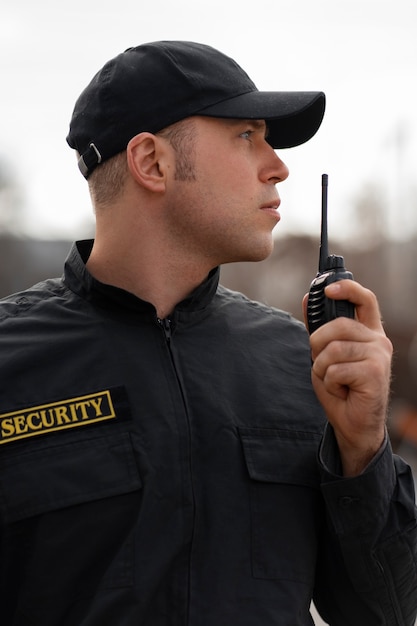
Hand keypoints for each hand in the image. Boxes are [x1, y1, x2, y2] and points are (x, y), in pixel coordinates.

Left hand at [303, 280, 392, 476]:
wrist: (353, 424)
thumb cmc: (341, 388)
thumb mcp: (325, 353)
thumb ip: (320, 328)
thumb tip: (307, 299)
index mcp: (369, 333)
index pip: (365, 299)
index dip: (347, 288)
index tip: (327, 289)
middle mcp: (378, 341)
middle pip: (339, 325)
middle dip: (318, 344)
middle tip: (321, 363)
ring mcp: (379, 356)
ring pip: (334, 349)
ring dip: (323, 368)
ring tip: (333, 380)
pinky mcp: (375, 373)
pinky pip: (336, 369)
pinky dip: (330, 382)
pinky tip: (341, 390)